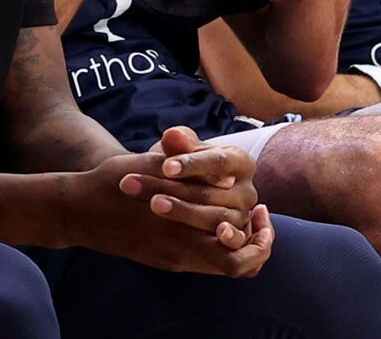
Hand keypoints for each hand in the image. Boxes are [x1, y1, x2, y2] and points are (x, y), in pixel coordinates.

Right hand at [60, 151, 274, 276]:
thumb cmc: (112, 182)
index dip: (258, 237)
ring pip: (224, 267)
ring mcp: (171, 258)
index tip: (260, 213)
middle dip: (257, 243)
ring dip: (239, 245)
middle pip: (237, 263)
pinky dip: (218, 246)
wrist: (78, 210)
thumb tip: (224, 173)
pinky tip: (214, 222)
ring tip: (244, 222)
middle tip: (262, 219)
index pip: (238, 250)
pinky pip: (204, 262)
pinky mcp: (163, 260)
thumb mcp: (146, 163)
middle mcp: (179, 250)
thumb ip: (185, 165)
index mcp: (181, 226)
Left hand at [124, 126, 258, 248]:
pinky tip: (210, 237)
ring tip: (152, 204)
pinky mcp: (237, 240)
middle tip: (133, 184)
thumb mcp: (179, 150)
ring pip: (216, 219)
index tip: (165, 166)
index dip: (191, 164)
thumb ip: (179, 143)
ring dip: (182, 213)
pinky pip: (235, 245)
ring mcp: (244, 218)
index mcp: (240, 162)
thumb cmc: (180, 164)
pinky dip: (225, 243)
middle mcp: (247, 191)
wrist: (176, 189)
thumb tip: (172, 136)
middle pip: (210, 193)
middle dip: (170, 188)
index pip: (218, 161)